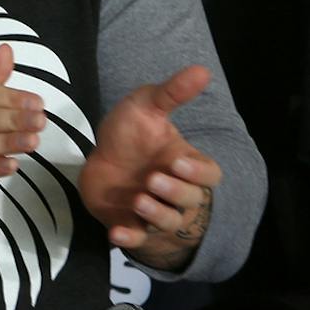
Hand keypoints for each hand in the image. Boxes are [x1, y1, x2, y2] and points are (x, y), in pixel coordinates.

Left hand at [79, 66, 219, 268]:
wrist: (100, 161)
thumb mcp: (146, 107)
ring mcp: (152, 212)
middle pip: (189, 201)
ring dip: (156, 214)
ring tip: (138, 200)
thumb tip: (203, 70)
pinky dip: (128, 239)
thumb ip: (172, 93)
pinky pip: (135, 239)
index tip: (177, 160)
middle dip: (175, 192)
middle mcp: (174, 192)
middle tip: (153, 179)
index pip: (208, 175)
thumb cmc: (130, 135)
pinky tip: (116, 234)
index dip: (197, 171)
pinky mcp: (129, 225)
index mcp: (185, 164)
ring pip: (167, 222)